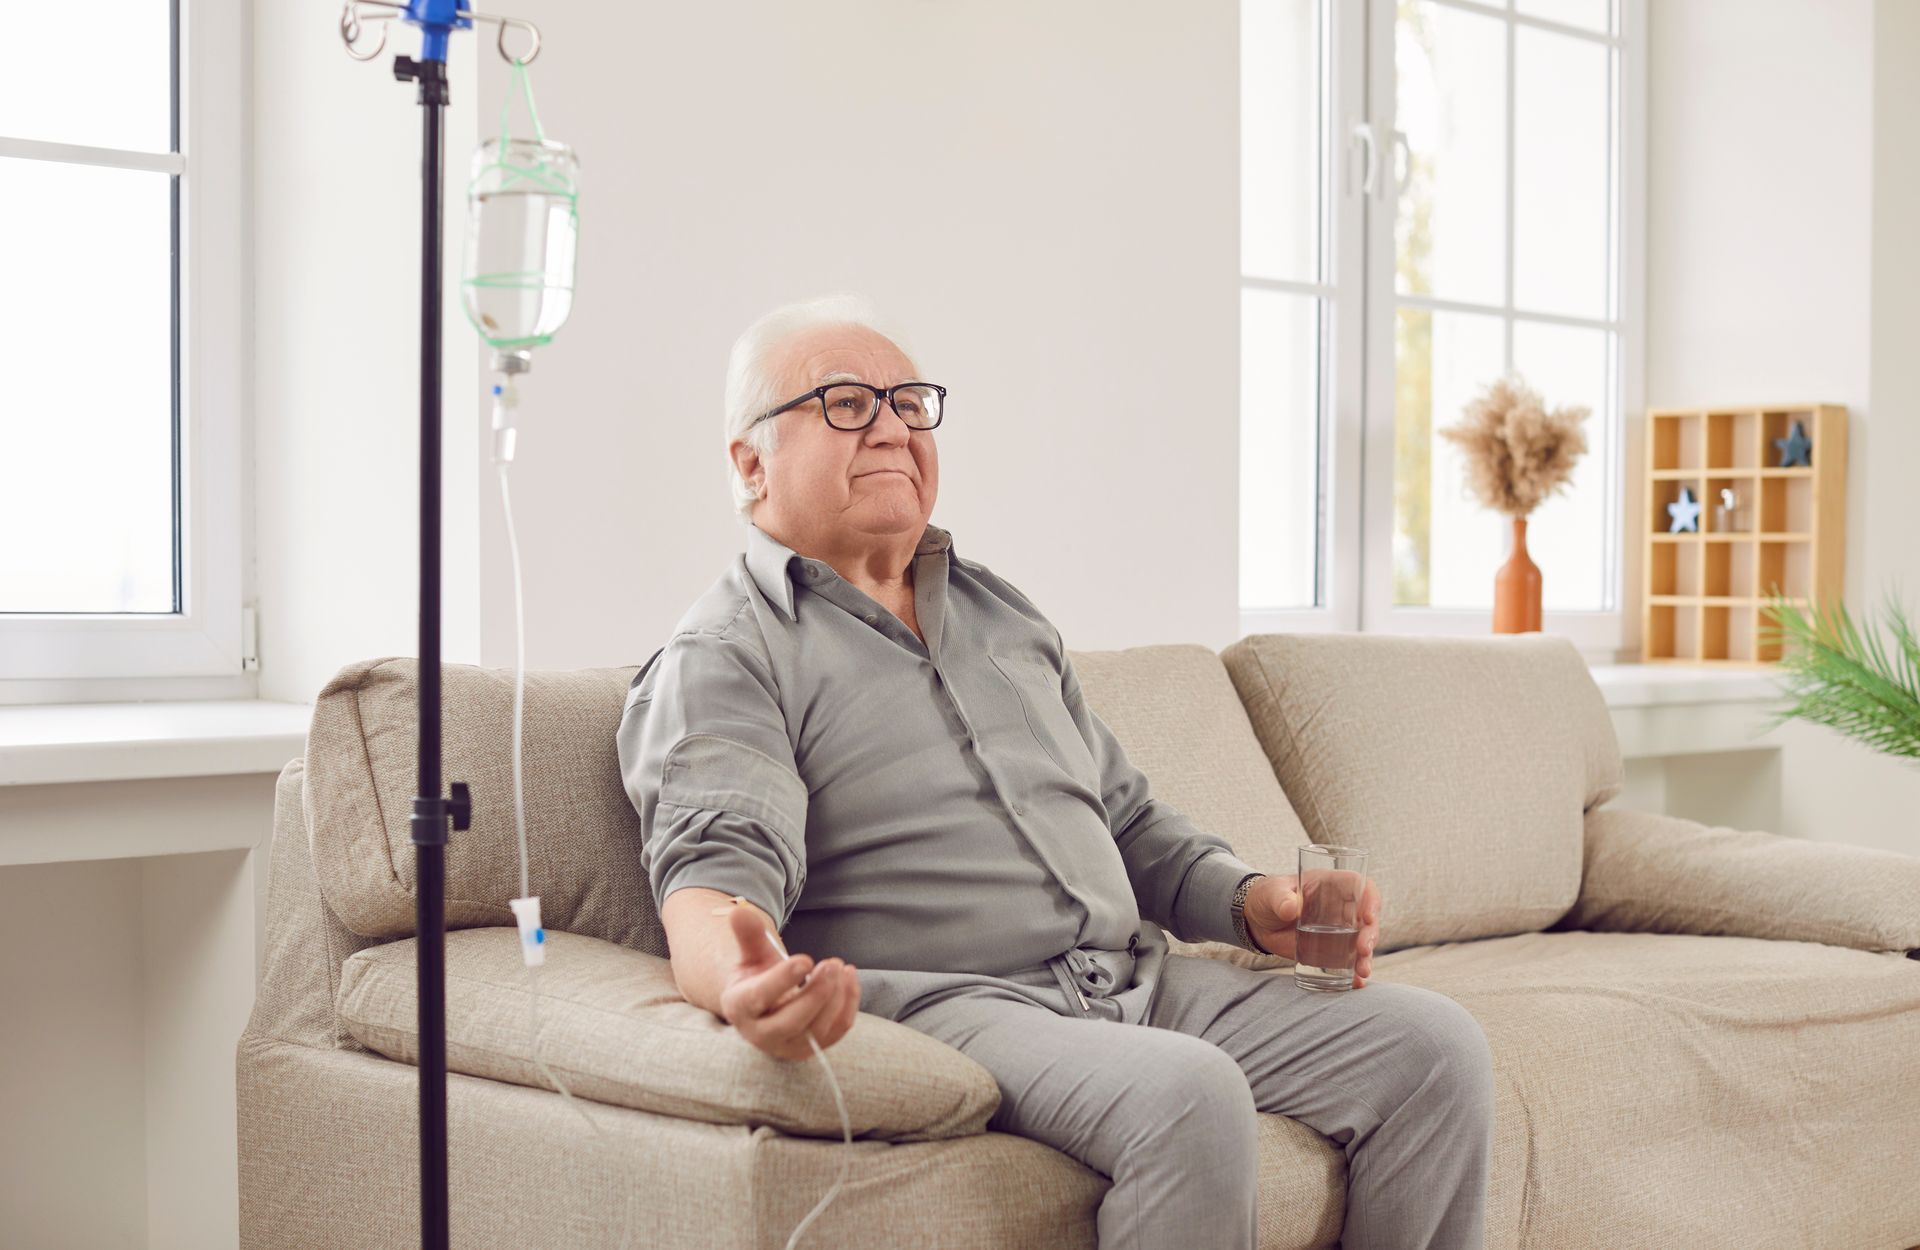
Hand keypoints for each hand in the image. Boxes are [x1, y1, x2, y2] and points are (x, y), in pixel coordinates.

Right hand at [715, 904, 860, 1060]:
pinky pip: (837, 1030)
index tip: (805, 959)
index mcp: (740, 1008)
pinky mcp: (814, 1047)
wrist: (767, 1007)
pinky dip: (849, 1003)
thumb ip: (748, 934)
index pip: (759, 998)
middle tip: (832, 963)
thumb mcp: (751, 954)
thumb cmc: (758, 975)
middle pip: (792, 1021)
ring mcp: (790, 1046)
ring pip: (818, 1029)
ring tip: (840, 966)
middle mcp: (761, 1035)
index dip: (782, 980)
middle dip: (816, 993)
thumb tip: (740, 911)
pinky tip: (850, 976)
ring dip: (835, 996)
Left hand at [1243, 871, 1381, 987]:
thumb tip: (1291, 908)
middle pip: (1367, 918)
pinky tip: (1356, 983)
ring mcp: (1339, 930)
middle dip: (1370, 934)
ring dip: (1366, 956)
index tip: (1368, 917)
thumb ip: (1280, 899)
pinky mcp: (1332, 949)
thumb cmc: (1267, 897)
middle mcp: (1341, 907)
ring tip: (1362, 971)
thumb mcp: (1272, 893)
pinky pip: (1349, 960)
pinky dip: (1354, 972)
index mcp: (1331, 885)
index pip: (1361, 886)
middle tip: (1363, 950)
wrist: (1257, 921)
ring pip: (1362, 941)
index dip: (1370, 899)